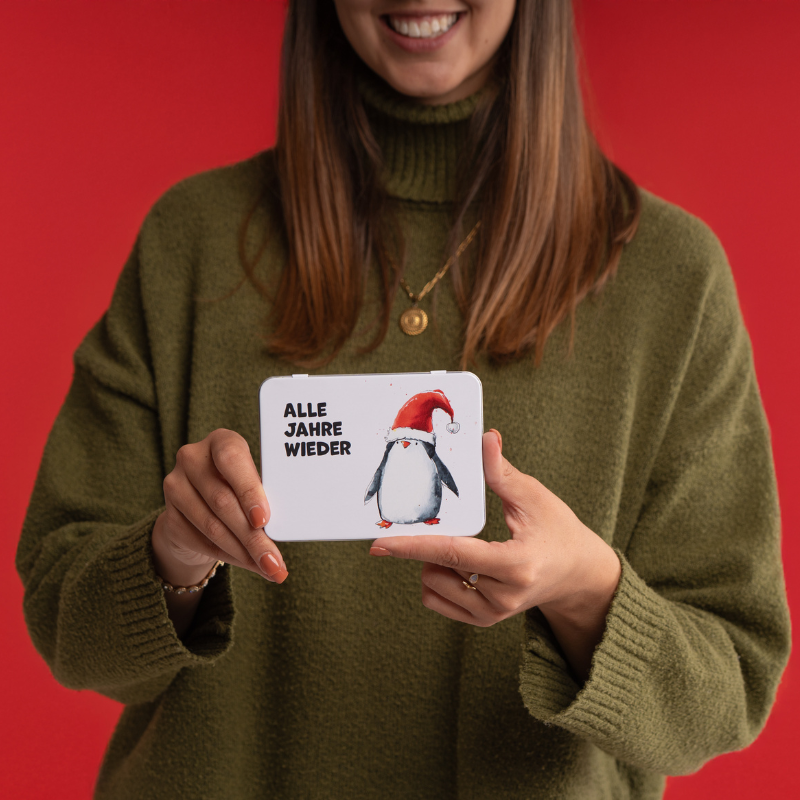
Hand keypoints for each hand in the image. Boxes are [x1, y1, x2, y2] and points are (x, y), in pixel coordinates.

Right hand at [152, 429, 287, 587]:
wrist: (201, 501)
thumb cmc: (240, 485)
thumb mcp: (253, 480)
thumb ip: (264, 495)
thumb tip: (288, 529)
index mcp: (221, 441)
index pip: (231, 459)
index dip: (248, 491)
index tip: (264, 520)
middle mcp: (192, 458)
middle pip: (223, 501)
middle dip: (253, 537)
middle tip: (275, 561)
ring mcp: (175, 486)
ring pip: (212, 527)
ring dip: (244, 552)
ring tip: (270, 568)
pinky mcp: (169, 516)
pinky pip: (202, 542)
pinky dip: (231, 557)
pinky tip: (250, 565)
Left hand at [369, 429, 619, 678]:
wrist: (577, 575)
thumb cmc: (557, 531)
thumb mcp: (534, 498)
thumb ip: (502, 472)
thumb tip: (485, 438)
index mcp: (516, 565)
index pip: (452, 553)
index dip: (412, 545)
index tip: (380, 543)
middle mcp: (502, 596)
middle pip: (437, 567)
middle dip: (429, 543)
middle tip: (446, 524)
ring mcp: (492, 614)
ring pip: (431, 585)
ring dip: (433, 562)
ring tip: (466, 546)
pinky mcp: (484, 621)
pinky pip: (436, 600)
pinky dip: (438, 579)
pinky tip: (460, 565)